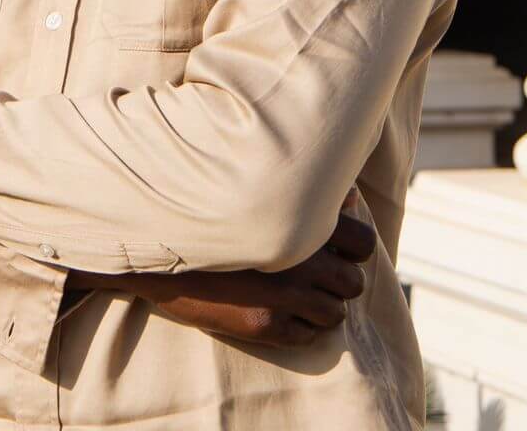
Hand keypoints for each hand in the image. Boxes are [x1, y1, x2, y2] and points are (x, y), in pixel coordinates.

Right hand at [70, 194, 375, 347]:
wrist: (162, 250)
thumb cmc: (211, 210)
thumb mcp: (260, 192)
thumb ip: (309, 190)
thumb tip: (351, 196)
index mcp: (302, 223)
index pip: (364, 241)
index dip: (356, 246)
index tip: (340, 247)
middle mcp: (301, 260)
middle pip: (355, 282)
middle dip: (342, 279)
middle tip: (321, 274)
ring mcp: (285, 297)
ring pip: (336, 313)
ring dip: (323, 305)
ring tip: (301, 294)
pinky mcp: (267, 327)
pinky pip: (310, 336)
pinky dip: (303, 327)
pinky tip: (282, 311)